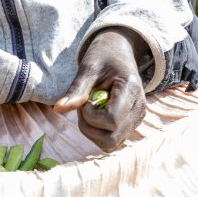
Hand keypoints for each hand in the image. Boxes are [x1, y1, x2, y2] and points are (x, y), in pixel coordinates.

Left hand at [54, 29, 146, 149]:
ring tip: (90, 108)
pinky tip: (96, 113)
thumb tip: (57, 109)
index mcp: (132, 89)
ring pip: (110, 145)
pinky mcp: (131, 124)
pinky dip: (98, 132)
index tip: (85, 98)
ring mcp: (137, 119)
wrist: (120, 51)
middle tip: (83, 106)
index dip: (91, 115)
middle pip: (111, 140)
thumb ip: (76, 90)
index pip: (111, 121)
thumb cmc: (103, 56)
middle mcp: (139, 108)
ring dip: (92, 131)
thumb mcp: (88, 67)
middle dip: (89, 127)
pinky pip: (111, 141)